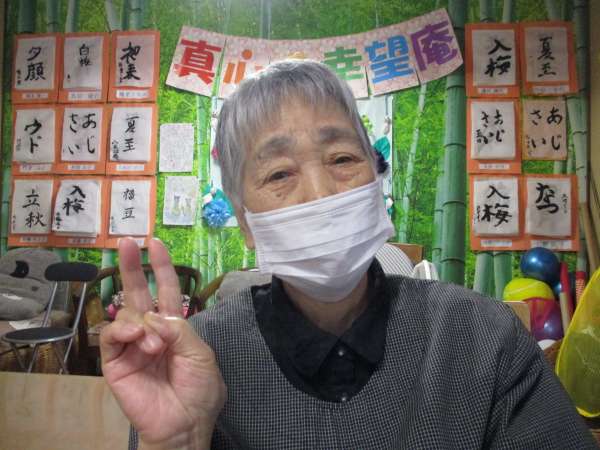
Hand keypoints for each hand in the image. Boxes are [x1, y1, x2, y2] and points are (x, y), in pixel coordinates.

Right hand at [100, 238, 225, 447]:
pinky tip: (136, 336)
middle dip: (134, 267)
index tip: (156, 244)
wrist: (185, 424)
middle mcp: (151, 330)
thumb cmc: (199, 390)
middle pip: (138, 292)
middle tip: (127, 242)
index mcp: (174, 326)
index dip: (162, 267)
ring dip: (142, 321)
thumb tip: (153, 316)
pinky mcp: (115, 361)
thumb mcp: (201, 353)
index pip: (166, 290)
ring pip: (127, 313)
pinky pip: (112, 335)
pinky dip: (123, 329)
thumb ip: (180, 328)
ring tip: (155, 344)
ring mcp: (131, 345)